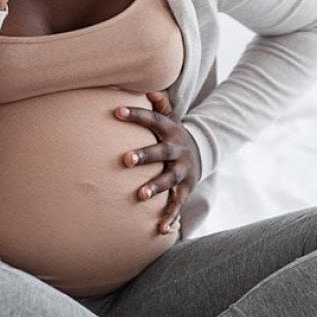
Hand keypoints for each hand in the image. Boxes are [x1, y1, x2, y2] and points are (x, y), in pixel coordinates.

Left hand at [114, 90, 202, 234]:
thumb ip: (158, 103)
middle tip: (125, 160)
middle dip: (144, 155)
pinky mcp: (185, 189)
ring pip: (169, 179)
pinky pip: (177, 204)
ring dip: (155, 187)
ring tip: (140, 195)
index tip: (115, 111)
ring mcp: (183, 171)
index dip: (135, 115)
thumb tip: (148, 87)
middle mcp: (178, 150)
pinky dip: (170, 217)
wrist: (201, 154)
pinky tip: (160, 229)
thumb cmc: (171, 135)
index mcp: (171, 131)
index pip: (152, 120)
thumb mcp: (168, 117)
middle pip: (160, 152)